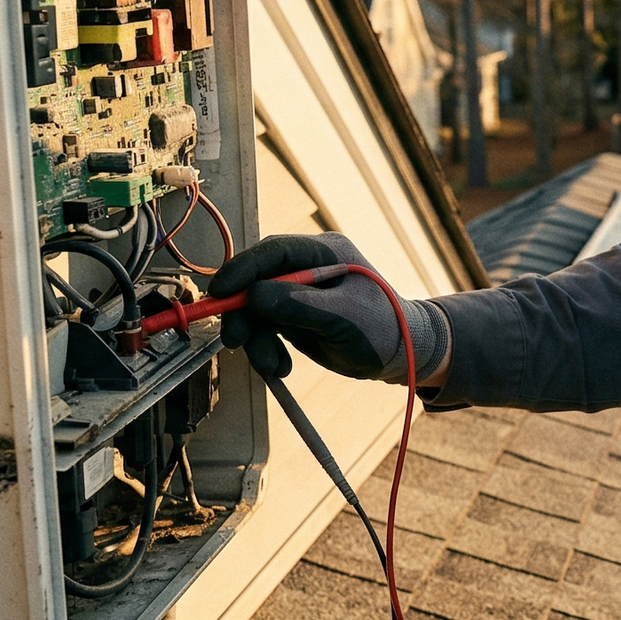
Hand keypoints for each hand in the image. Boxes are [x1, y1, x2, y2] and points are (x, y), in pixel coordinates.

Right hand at [212, 233, 430, 381]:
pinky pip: (265, 328)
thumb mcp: (343, 318)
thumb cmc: (383, 329)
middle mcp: (307, 266)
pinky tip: (281, 368)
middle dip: (243, 313)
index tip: (219, 292)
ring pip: (256, 309)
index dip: (243, 269)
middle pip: (256, 280)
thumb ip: (299, 306)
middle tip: (235, 342)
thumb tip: (253, 296)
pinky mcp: (293, 315)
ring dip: (256, 340)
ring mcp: (298, 291)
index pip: (274, 251)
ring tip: (273, 367)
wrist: (401, 355)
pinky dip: (266, 349)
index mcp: (325, 252)